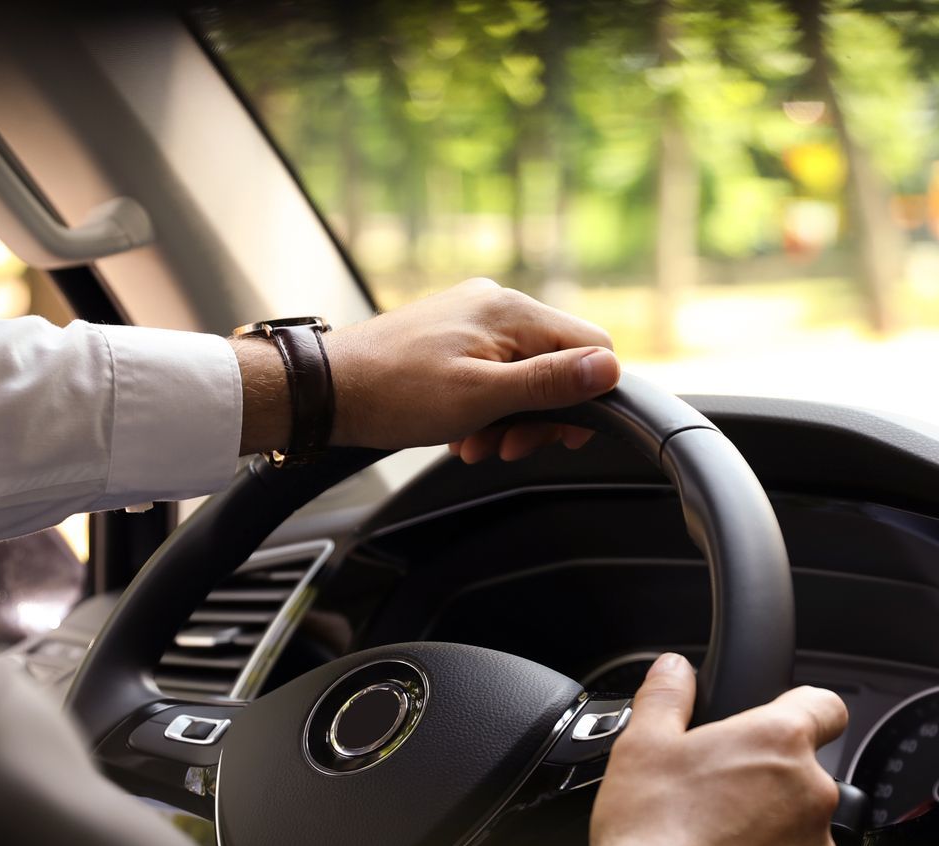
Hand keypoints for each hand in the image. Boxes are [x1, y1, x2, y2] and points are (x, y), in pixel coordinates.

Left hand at [331, 278, 618, 460]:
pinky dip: (486, 408)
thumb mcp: (484, 397)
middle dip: (540, 415)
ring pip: (523, 374)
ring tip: (476, 443)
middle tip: (511, 447)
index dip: (590, 397)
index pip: (593, 346)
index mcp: (512, 312)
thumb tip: (610, 370)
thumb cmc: (395, 392)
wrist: (328, 390)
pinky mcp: (452, 336)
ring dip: (510, 419)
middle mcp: (497, 305)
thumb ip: (550, 383)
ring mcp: (473, 319)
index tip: (565, 436)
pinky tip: (462, 431)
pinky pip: (492, 373)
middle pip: (558, 364)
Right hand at [588, 652, 848, 845]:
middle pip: (803, 773)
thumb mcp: (642, 746)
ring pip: (800, 827)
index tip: (779, 723)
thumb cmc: (653, 832)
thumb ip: (666, 697)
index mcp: (778, 742)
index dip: (805, 709)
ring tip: (715, 844)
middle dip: (767, 780)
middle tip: (716, 796)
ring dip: (770, 830)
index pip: (825, 706)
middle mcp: (811, 792)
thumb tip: (673, 668)